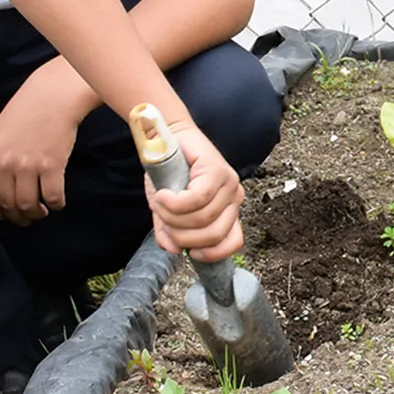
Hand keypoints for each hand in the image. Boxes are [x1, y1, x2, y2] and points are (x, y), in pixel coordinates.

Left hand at [0, 76, 84, 225]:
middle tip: (27, 219)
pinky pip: (53, 196)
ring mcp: (28, 166)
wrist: (52, 96)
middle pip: (8, 204)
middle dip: (18, 216)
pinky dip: (56, 204)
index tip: (7, 215)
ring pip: (29, 205)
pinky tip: (58, 202)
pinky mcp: (52, 165)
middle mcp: (5, 164)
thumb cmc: (26, 111)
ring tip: (42, 211)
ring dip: (36, 213)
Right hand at [147, 122, 244, 263]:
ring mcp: (228, 183)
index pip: (232, 241)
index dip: (212, 254)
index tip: (191, 253)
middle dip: (182, 235)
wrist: (166, 139)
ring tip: (160, 203)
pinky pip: (196, 199)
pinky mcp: (217, 169)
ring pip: (203, 218)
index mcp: (228, 211)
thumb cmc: (169, 174)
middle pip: (213, 234)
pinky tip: (162, 197)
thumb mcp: (168, 211)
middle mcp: (233, 198)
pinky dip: (174, 203)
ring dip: (173, 217)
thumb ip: (170, 231)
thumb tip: (173, 249)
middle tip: (164, 220)